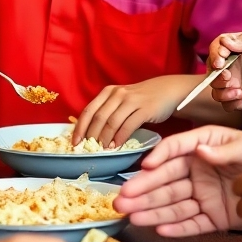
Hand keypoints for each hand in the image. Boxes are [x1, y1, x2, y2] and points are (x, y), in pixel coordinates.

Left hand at [73, 76, 191, 148]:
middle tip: (88, 150)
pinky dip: (120, 137)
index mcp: (108, 92)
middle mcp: (117, 94)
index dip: (80, 128)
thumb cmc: (141, 99)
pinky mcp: (144, 109)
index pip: (88, 110)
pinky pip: (128, 125)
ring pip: (112, 122)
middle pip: (98, 118)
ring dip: (105, 139)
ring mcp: (131, 100)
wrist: (167, 91)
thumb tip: (90, 132)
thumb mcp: (121, 100)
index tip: (75, 143)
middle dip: (91, 136)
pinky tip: (117, 146)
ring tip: (102, 151)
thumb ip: (107, 110)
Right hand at [113, 125, 241, 235]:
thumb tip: (199, 151)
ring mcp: (203, 194)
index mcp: (201, 146)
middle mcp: (197, 170)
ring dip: (151, 210)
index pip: (174, 150)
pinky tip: (157, 228)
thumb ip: (223, 150)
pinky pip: (191, 223)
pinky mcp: (213, 216)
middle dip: (143, 190)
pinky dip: (176, 227)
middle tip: (121, 198)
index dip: (159, 157)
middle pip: (166, 181)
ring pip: (173, 203)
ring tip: (130, 216)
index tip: (144, 167)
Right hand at [208, 28, 241, 111]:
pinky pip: (225, 103)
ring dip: (220, 88)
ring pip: (215, 87)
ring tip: (236, 89)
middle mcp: (235, 65)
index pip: (217, 47)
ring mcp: (238, 83)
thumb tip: (225, 43)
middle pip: (211, 68)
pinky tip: (241, 97)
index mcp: (239, 47)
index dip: (215, 53)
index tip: (222, 59)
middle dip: (215, 73)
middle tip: (228, 76)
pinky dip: (228, 101)